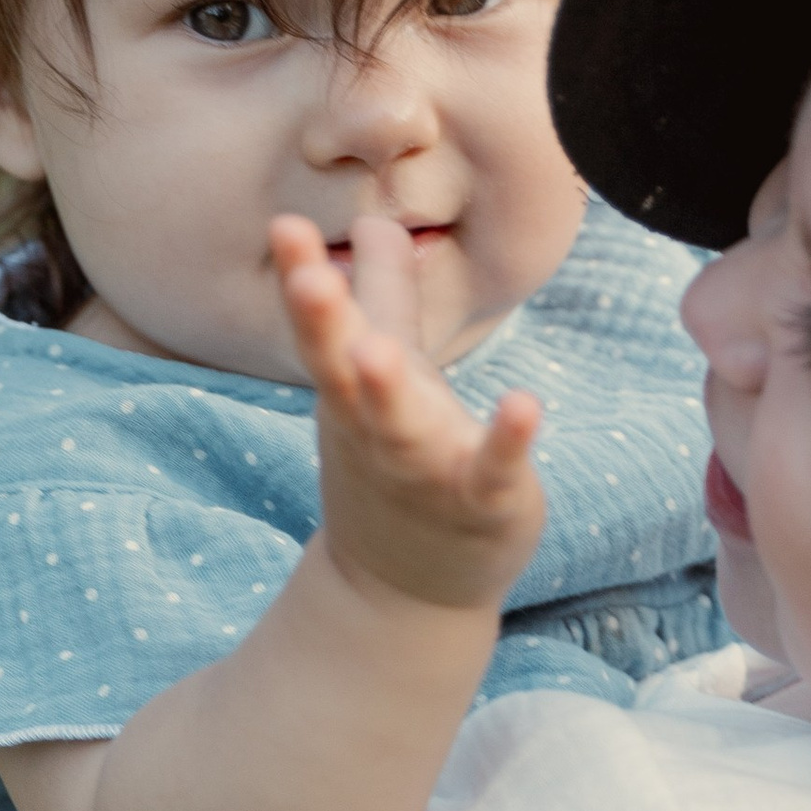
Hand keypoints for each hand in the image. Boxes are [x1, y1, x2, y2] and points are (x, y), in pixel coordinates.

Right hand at [270, 214, 545, 617]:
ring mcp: (426, 469)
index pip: (321, 330)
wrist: (403, 591)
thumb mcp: (385, 375)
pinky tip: (525, 403)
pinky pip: (494, 471)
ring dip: (388, 391)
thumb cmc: (396, 461)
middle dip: (325, 326)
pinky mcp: (483, 501)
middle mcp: (376, 430)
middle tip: (309, 278)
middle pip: (343, 374)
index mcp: (351, 392)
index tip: (284, 227)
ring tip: (377, 350)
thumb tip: (374, 219)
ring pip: (401, 428)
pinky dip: (507, 441)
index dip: (303, 279)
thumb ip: (383, 295)